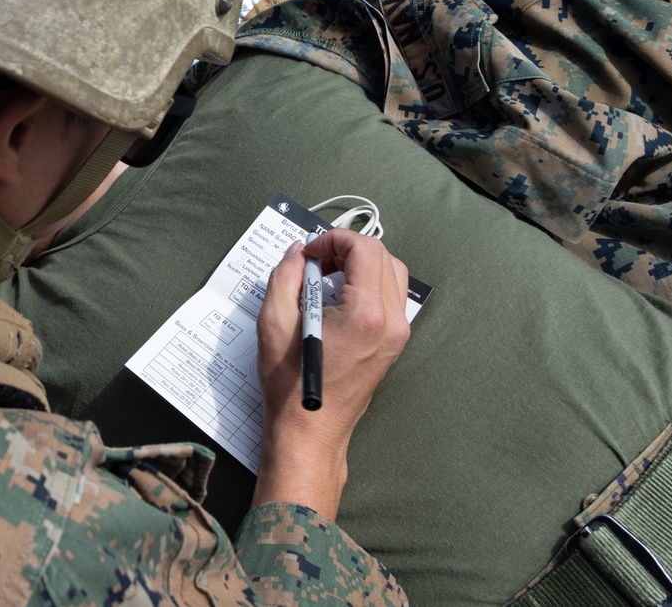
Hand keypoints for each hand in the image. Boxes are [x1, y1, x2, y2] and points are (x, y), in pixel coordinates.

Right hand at [251, 229, 410, 518]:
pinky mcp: (393, 344)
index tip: (310, 253)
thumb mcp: (274, 323)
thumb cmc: (291, 386)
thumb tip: (297, 253)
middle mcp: (390, 321)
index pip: (364, 249)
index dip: (333, 240)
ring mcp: (396, 334)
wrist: (310, 432)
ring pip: (392, 274)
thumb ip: (284, 277)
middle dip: (347, 248)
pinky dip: (369, 284)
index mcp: (365, 314)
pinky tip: (339, 297)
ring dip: (361, 265)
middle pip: (383, 256)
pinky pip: (391, 297)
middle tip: (316, 262)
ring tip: (327, 277)